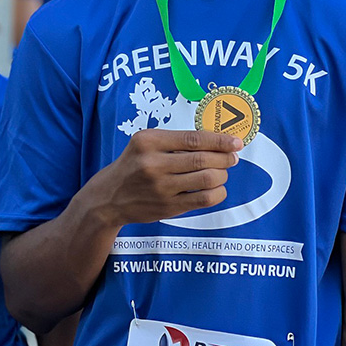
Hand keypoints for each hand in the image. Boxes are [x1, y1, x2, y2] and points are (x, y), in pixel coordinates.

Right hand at [91, 129, 242, 227]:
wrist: (109, 196)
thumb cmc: (133, 165)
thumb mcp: (145, 144)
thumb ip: (175, 141)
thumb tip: (216, 141)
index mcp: (148, 142)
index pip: (193, 139)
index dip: (219, 140)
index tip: (235, 142)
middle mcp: (153, 163)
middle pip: (203, 159)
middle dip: (225, 158)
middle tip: (232, 157)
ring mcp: (160, 187)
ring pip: (207, 179)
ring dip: (222, 175)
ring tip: (221, 172)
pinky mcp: (168, 206)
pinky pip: (204, 199)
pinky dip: (218, 192)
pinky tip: (215, 188)